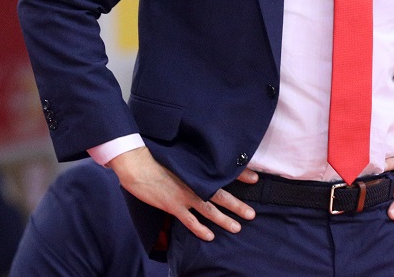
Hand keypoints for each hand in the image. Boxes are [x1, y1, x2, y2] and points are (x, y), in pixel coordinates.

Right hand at [108, 146, 257, 240]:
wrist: (138, 165)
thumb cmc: (157, 157)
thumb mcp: (180, 155)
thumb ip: (193, 161)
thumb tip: (204, 161)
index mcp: (197, 169)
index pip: (224, 171)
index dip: (241, 174)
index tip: (255, 178)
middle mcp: (195, 182)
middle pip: (222, 195)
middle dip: (238, 206)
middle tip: (251, 214)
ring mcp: (184, 195)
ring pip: (210, 211)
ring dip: (224, 220)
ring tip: (237, 227)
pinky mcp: (173, 205)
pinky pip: (190, 221)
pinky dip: (200, 229)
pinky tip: (210, 236)